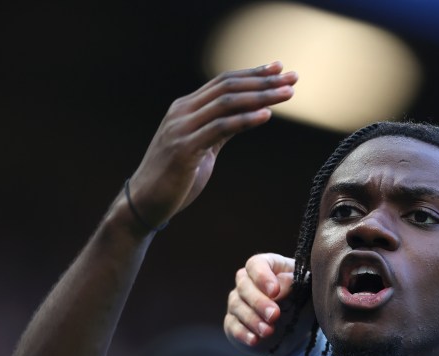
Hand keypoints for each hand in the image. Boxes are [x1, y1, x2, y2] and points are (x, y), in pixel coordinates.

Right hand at [127, 62, 297, 227]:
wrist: (144, 203)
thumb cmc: (174, 178)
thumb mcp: (201, 148)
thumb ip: (219, 130)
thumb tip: (246, 116)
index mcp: (185, 108)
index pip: (223, 82)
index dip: (253, 73)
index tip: (280, 68)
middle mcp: (182, 112)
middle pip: (228, 86)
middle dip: (263, 81)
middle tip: (294, 77)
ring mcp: (181, 129)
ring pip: (226, 102)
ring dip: (261, 96)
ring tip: (288, 93)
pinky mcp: (184, 149)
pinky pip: (220, 128)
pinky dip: (245, 120)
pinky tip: (266, 115)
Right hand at [224, 253, 314, 355]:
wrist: (295, 330)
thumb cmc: (302, 301)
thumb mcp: (305, 290)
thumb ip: (293, 284)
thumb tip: (277, 290)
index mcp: (268, 266)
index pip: (256, 264)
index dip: (262, 276)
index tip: (274, 291)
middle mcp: (248, 281)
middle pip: (244, 285)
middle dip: (259, 301)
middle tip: (274, 315)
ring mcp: (238, 301)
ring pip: (237, 306)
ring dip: (252, 319)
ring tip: (268, 331)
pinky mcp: (233, 322)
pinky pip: (232, 326)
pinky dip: (242, 333)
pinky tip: (254, 340)